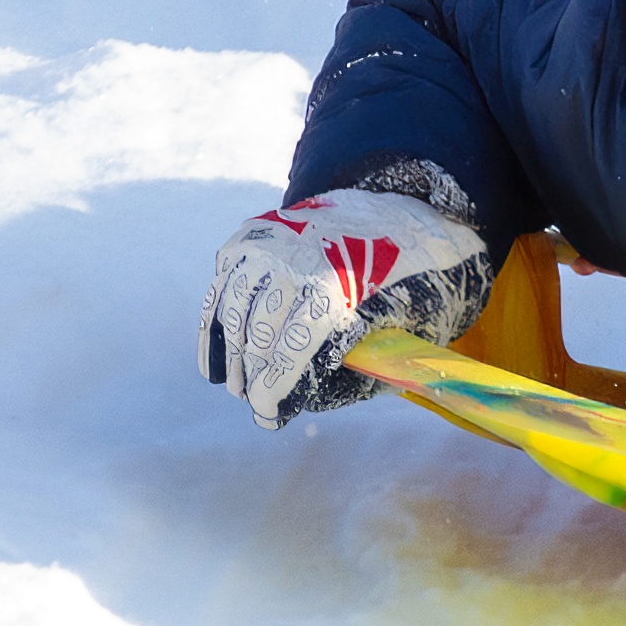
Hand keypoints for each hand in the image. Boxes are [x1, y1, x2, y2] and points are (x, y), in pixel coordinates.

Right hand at [199, 189, 490, 429]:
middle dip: (254, 376)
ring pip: (234, 311)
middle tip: (256, 400)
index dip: (274, 389)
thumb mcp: (410, 318)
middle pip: (259, 334)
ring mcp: (270, 242)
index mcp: (338, 284)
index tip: (267, 416)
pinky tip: (216, 359)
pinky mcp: (252, 234)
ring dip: (232, 356)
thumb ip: (369, 362)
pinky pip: (222, 286)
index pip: (291, 349)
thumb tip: (313, 403)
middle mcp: (296, 260)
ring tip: (236, 384)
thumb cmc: (406, 274)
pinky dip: (215, 326)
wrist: (397, 209)